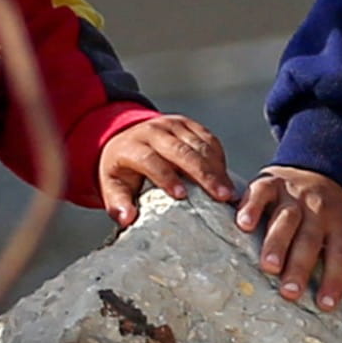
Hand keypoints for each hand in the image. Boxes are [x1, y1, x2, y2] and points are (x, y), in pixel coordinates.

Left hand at [95, 112, 235, 213]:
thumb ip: (118, 204)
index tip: (182, 196)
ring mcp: (171, 124)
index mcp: (131, 146)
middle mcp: (152, 131)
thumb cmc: (123, 172)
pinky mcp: (188, 124)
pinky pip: (208, 138)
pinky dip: (219, 158)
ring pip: (198, 144)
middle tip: (221, 196)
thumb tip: (127, 218)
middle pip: (180, 151)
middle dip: (203, 174)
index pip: (150, 159)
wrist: (128, 140)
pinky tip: (226, 178)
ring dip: (216, 168)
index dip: (166, 176)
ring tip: (229, 192)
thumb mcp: (112, 187)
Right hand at [238, 165, 341, 313]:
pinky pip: (261, 193)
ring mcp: (294, 198)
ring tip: (267, 266)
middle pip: (311, 241)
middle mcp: (319, 214)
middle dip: (301, 266)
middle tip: (290, 293)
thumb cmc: (339, 223)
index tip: (326, 305)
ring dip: (277, 242)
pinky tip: (242, 224)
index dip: (335, 280)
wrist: (321, 172)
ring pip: (286, 219)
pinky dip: (252, 206)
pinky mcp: (271, 184)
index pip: (340, 257)